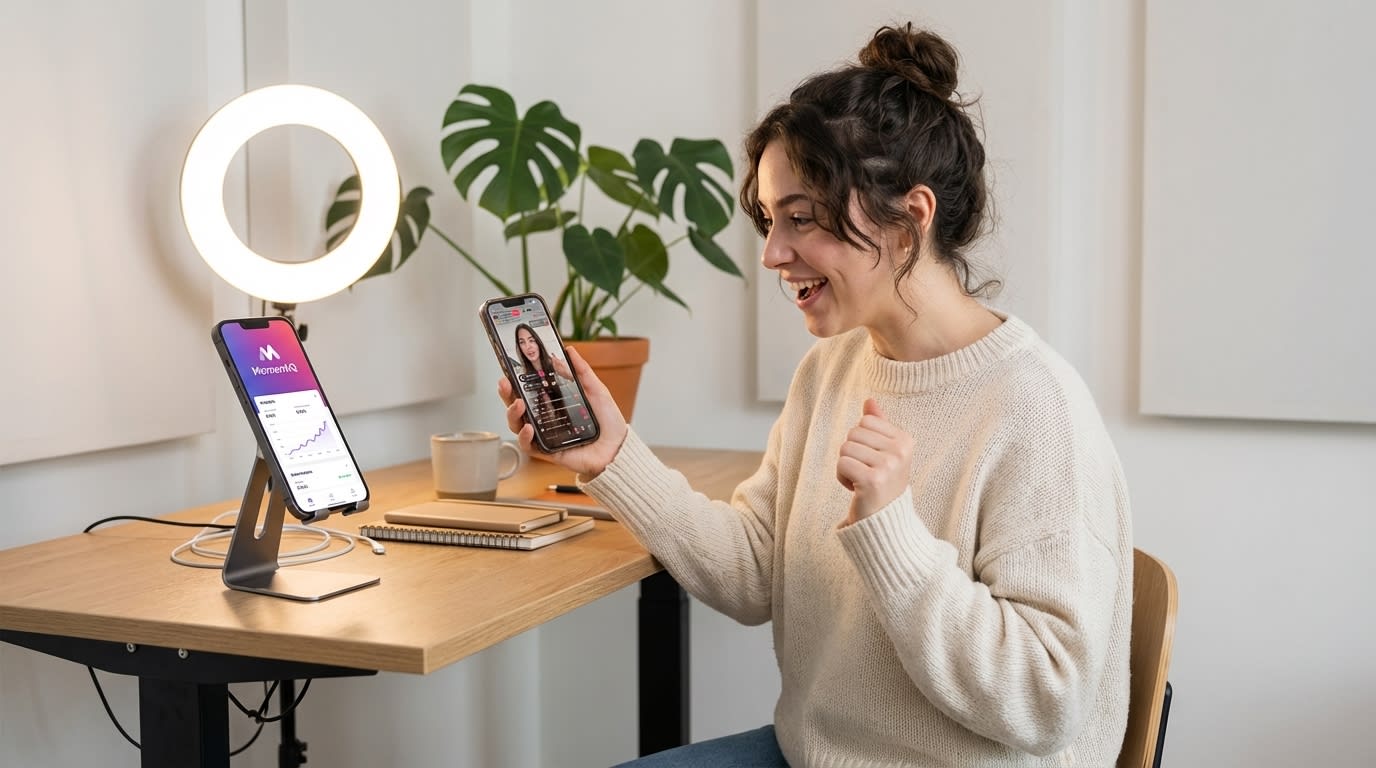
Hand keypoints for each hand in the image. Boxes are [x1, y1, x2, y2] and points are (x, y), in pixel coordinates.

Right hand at [497, 346, 627, 477]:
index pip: (529, 389)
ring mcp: (544, 434)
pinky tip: (528, 427)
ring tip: (519, 404)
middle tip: (505, 383)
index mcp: (554, 401)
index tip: (510, 368)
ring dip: (512, 413)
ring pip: (517, 424)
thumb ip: (581, 371)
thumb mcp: (596, 390)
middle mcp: (545, 417)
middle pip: (517, 404)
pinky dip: (524, 436)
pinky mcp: (546, 451)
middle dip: (507, 393)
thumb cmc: (607, 422)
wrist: (618, 448)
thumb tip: (569, 350)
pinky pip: (528, 445)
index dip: (516, 379)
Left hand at [836, 398, 913, 524]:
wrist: (885, 522)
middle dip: (852, 453)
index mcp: (905, 440)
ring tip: (862, 481)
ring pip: (845, 447)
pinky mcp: (872, 480)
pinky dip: (842, 477)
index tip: (873, 460)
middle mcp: (900, 452)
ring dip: (846, 466)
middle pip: (853, 432)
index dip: (862, 440)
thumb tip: (869, 401)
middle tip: (866, 472)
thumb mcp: (885, 452)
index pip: (866, 420)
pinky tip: (856, 489)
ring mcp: (888, 466)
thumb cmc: (883, 483)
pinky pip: (841, 464)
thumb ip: (878, 425)